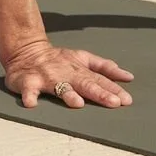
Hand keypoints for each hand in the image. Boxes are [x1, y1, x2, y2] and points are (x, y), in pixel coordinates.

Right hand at [4, 40, 133, 108]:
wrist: (27, 51)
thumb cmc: (59, 59)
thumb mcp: (83, 58)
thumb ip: (104, 67)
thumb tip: (128, 76)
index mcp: (79, 68)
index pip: (100, 79)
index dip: (113, 88)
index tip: (126, 100)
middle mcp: (66, 73)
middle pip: (85, 83)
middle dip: (99, 93)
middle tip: (114, 103)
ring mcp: (47, 77)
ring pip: (59, 86)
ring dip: (68, 94)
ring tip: (78, 103)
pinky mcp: (28, 82)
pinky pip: (28, 90)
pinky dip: (29, 96)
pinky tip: (32, 103)